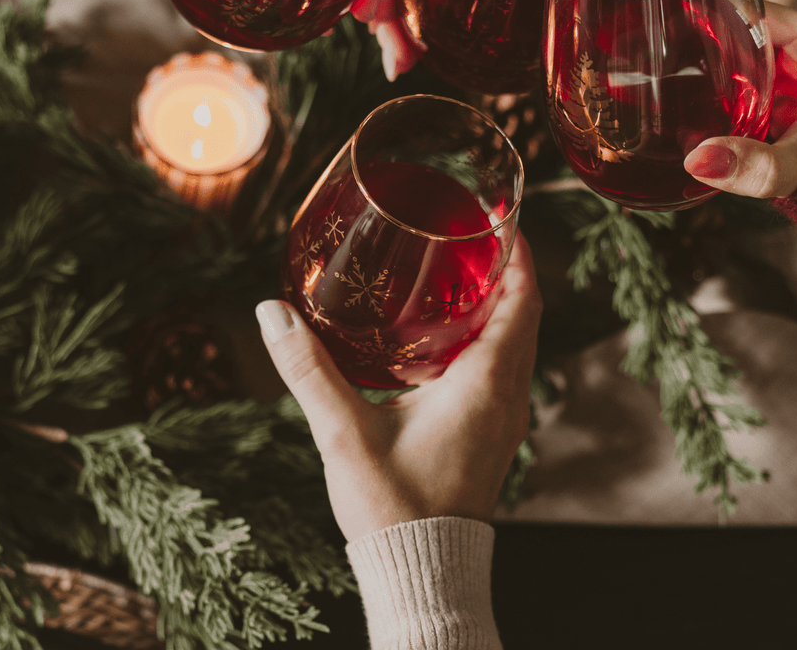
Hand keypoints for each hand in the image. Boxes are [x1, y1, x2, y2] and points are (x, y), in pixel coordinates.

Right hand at [255, 231, 542, 542]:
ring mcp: (506, 418)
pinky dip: (490, 340)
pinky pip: (505, 371)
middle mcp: (508, 396)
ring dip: (502, 307)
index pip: (523, 302)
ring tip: (463, 278)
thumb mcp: (343, 434)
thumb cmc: (393, 507)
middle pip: (525, 317)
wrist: (423, 573)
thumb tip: (271, 313)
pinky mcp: (493, 434)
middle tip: (475, 239)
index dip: (521, 258)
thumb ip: (308, 370)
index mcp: (486, 383)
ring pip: (518, 345)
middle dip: (509, 273)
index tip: (506, 223)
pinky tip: (447, 340)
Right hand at [683, 3, 796, 198]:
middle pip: (752, 37)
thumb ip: (755, 166)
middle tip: (669, 75)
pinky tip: (719, 119)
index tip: (671, 39)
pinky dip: (747, 101)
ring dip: (729, 83)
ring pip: (758, 62)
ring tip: (685, 97)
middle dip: (714, 60)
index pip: (752, 14)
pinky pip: (771, 84)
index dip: (709, 26)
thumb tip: (699, 161)